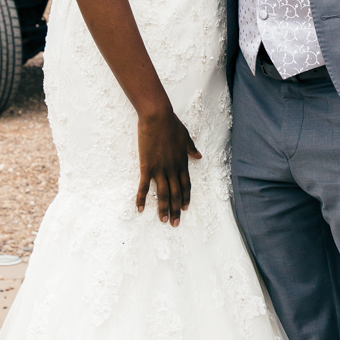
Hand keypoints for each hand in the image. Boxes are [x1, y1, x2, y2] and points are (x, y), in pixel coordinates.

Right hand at [135, 107, 200, 225]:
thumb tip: (199, 155)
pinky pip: (145, 187)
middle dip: (176, 210)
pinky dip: (142, 199)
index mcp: (182, 162)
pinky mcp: (147, 167)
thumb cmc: (171, 124)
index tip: (185, 208)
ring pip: (163, 194)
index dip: (185, 198)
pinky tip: (140, 209)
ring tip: (163, 220)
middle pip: (176, 194)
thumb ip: (191, 148)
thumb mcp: (185, 136)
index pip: (185, 185)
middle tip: (175, 223)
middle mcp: (173, 169)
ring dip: (164, 209)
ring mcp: (160, 169)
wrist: (158, 117)